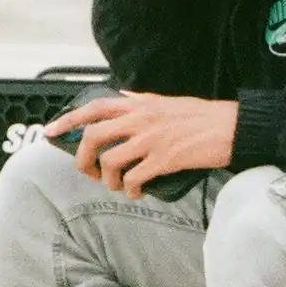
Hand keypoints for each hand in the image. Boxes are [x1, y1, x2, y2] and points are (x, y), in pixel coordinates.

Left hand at [47, 93, 235, 196]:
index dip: (66, 120)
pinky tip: (138, 193)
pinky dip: (131, 189)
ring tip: (119, 186)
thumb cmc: (205, 116)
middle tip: (89, 171)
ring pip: (110, 161)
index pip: (93, 108)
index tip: (50, 132)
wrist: (235, 127)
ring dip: (109, 179)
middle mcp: (141, 119)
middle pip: (93, 136)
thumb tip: (122, 93)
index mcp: (140, 104)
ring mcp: (152, 140)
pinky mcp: (165, 159)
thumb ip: (142, 99)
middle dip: (83, 159)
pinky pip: (135, 178)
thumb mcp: (168, 100)